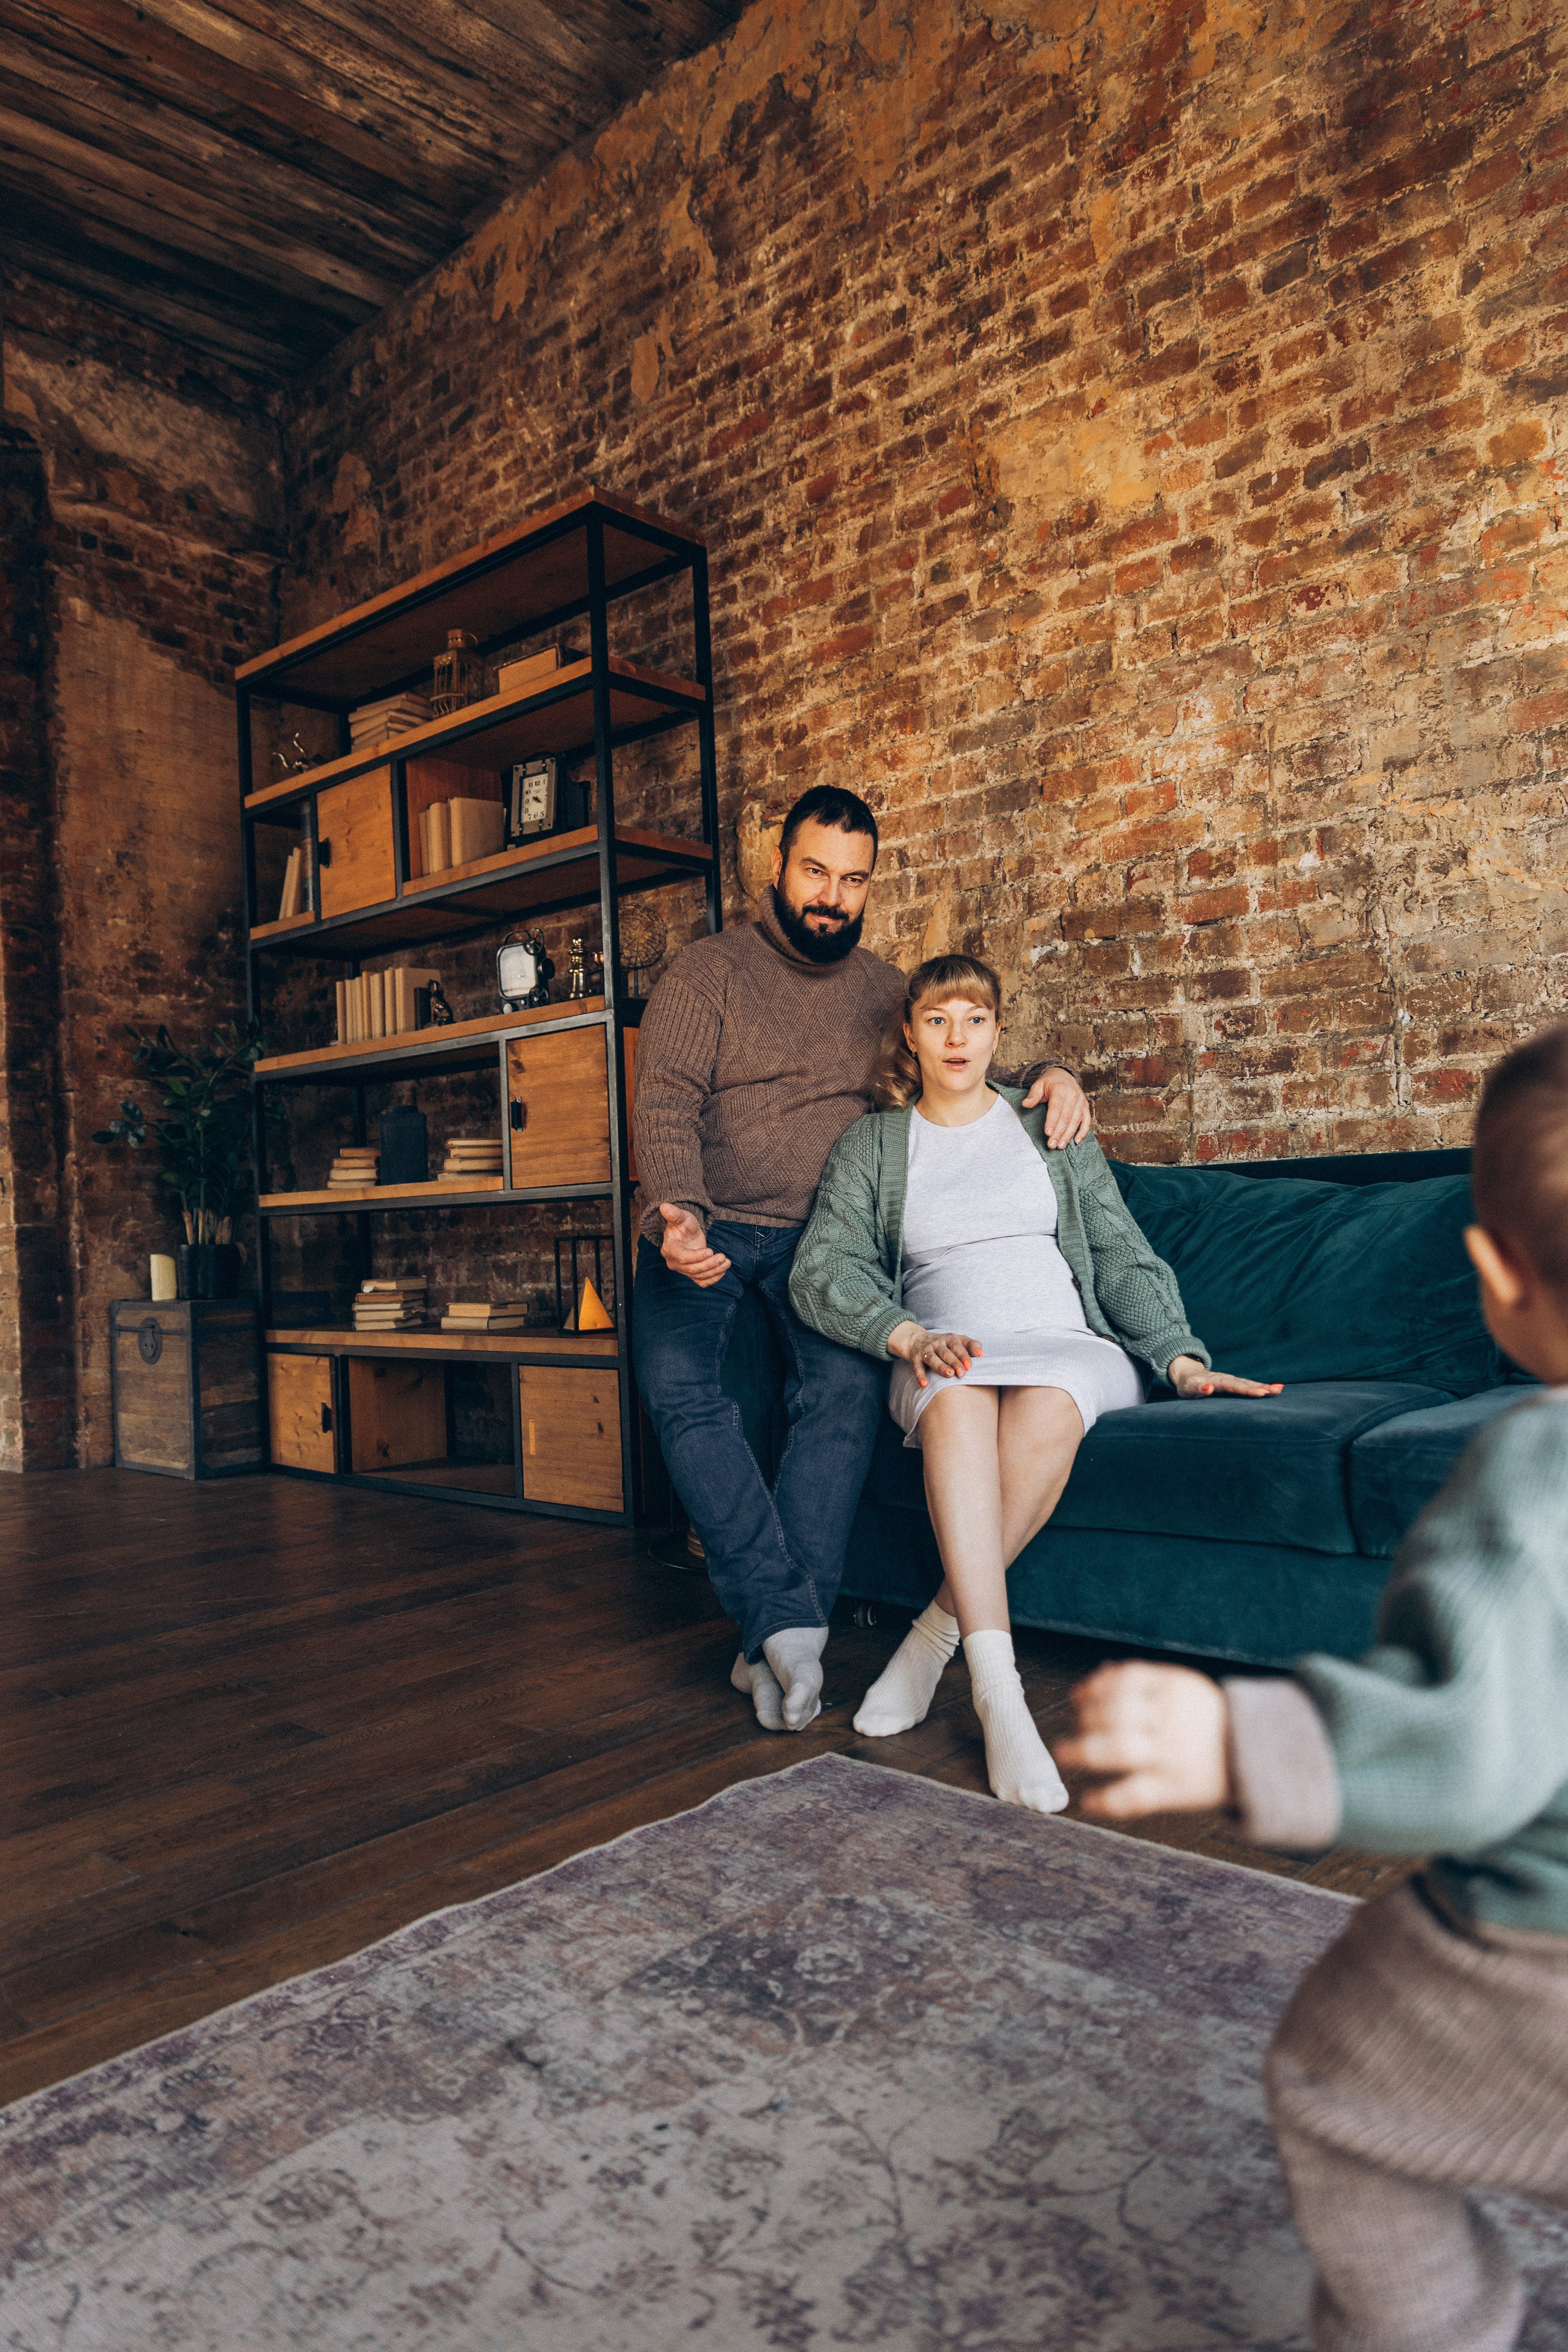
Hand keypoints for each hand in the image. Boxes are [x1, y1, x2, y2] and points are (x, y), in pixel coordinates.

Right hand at [659, 1203, 730, 1288]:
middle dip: (709, 1264)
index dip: (696, 1257)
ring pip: (698, 1276)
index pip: (682, 1257)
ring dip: (714, 1271)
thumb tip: (664, 1206)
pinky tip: (723, 1271)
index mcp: (669, 1249)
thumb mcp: (681, 1217)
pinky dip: (712, 1279)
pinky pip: (701, 1282)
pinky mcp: (691, 1273)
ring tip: (726, 1262)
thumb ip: (674, 1213)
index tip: (711, 1251)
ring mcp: (682, 1269)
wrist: (687, 1233)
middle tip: (723, 1257)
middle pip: (692, 1269)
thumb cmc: (683, 1223)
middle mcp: (673, 1262)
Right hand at [886, 1321, 982, 1388]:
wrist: (917, 1340)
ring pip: (933, 1358)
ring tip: (948, 1374)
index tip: (969, 1366)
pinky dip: (920, 1375)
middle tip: (961, 1373)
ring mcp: (926, 1350)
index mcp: (950, 1338)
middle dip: (954, 1362)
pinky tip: (924, 1384)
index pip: (957, 1345)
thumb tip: (981, 1354)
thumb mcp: (958, 1340)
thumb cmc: (945, 1344)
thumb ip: (972, 1345)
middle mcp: (937, 1343)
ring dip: (940, 1366)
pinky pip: (917, 1367)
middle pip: (946, 1353)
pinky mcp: (916, 1359)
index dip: (963, 1355)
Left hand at [1021, 1066, 1091, 1147]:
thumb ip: (1032, 1096)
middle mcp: (1073, 1095)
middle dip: (1059, 1133)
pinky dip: (1083, 1131)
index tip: (1048, 1133)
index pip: (1056, 1108)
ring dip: (1068, 1135)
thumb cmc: (1049, 1083)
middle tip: (1051, 1145)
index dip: (1052, 1121)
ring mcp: (1081, 1101)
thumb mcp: (1038, 1085)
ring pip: (1076, 1121)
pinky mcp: (1085, 1106)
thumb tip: (1025, 1104)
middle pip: (1066, 1117)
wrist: (1063, 1075)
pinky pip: (1087, 1120)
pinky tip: (1076, 1142)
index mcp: (1060, 1089)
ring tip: (1060, 1146)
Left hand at [1055, 1661, 1230, 1818]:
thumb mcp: (1185, 1689)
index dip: (1095, 1687)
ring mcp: (1172, 1754)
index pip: (1126, 1679)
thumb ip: (1143, 1681)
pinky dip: (1107, 1800)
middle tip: (1076, 1727)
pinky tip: (1088, 1801)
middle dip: (1086, 1719)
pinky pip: (1135, 1795)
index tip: (1077, 1698)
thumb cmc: (1207, 1720)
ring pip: (1119, 1749)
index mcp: (1175, 1686)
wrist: (1257, 1755)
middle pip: (1116, 1712)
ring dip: (1082, 1752)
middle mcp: (1171, 1718)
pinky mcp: (1175, 1789)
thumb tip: (1099, 1674)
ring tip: (1063, 1755)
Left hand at [1167, 1355, 1281, 1398]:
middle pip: (1244, 1383)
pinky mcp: (1234, 1382)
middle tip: (1275, 1391)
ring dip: (1264, 1386)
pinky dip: (1262, 1386)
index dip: (1245, 1390)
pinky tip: (1275, 1389)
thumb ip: (1197, 1388)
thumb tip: (1208, 1388)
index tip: (1259, 1393)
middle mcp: (1226, 1379)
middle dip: (1259, 1387)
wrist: (1188, 1372)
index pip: (1232, 1386)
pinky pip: (1249, 1384)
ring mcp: (1231, 1380)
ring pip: (1249, 1383)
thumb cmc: (1187, 1384)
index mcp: (1215, 1381)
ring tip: (1279, 1389)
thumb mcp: (1187, 1388)